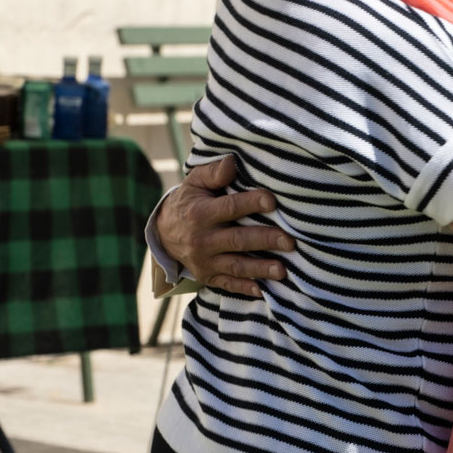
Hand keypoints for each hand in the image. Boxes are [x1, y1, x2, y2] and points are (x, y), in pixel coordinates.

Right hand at [155, 155, 293, 296]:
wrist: (163, 234)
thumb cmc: (189, 202)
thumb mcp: (195, 183)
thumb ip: (214, 173)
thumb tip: (233, 162)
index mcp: (200, 213)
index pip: (229, 208)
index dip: (251, 203)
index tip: (272, 201)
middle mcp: (202, 239)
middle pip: (237, 240)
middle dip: (265, 241)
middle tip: (289, 241)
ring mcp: (205, 261)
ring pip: (236, 266)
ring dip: (260, 269)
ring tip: (283, 270)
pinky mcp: (207, 276)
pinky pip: (227, 284)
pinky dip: (244, 288)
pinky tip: (262, 290)